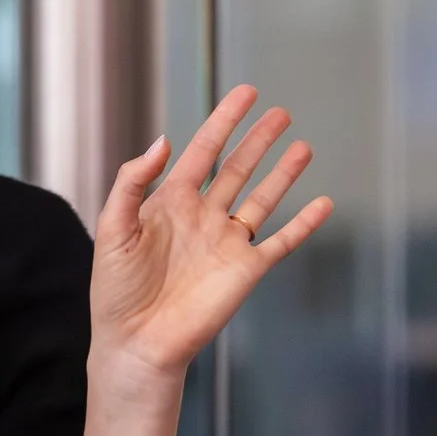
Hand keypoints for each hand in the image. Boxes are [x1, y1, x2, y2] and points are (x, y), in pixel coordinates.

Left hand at [78, 86, 332, 435]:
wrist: (135, 341)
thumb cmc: (115, 290)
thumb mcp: (113, 229)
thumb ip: (131, 183)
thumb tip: (162, 142)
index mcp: (168, 203)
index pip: (202, 151)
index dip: (223, 121)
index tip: (245, 94)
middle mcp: (202, 217)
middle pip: (237, 168)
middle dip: (257, 139)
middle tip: (279, 110)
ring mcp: (227, 242)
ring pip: (262, 197)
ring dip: (282, 172)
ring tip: (302, 144)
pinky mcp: (247, 269)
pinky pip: (282, 240)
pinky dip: (304, 223)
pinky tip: (323, 203)